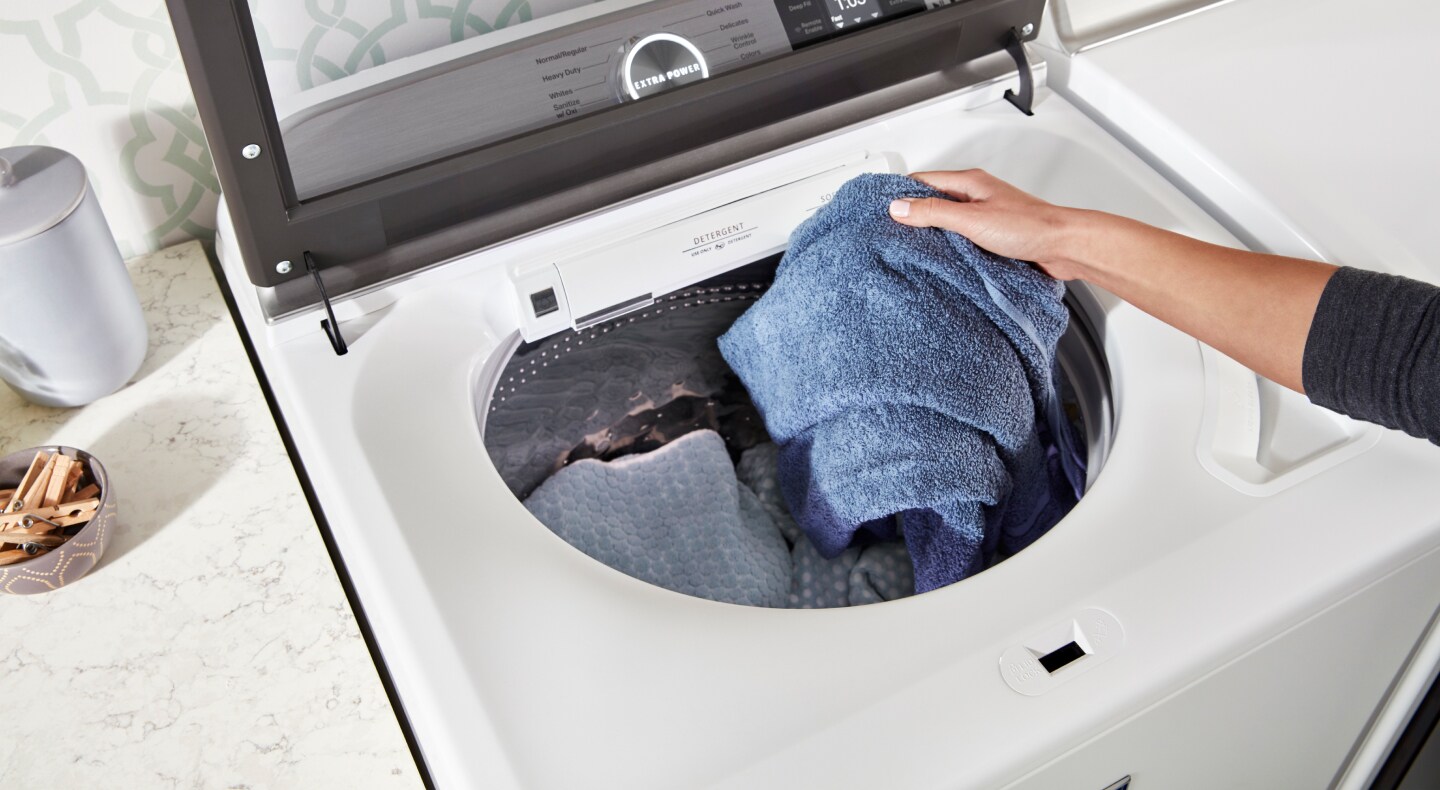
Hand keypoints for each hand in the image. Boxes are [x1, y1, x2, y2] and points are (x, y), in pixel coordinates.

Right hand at [887, 169, 1090, 279]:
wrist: (1064, 248)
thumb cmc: (1030, 227)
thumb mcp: (971, 219)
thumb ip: (934, 213)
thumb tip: (899, 208)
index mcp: (969, 182)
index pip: (923, 181)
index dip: (900, 193)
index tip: (880, 207)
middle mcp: (976, 196)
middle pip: (933, 201)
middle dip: (912, 214)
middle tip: (890, 229)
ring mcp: (984, 216)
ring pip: (947, 221)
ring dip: (932, 233)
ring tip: (911, 246)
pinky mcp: (992, 237)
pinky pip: (961, 238)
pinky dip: (948, 247)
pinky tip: (941, 259)